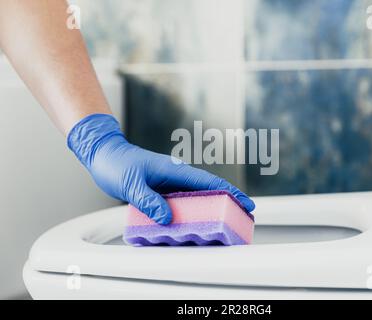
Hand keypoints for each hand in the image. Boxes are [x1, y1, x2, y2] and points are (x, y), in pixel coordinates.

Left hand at [67, 114, 254, 224]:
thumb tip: (167, 219)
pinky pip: (181, 204)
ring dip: (209, 211)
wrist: (105, 155)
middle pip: (209, 192)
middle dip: (227, 205)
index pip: (209, 183)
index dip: (230, 194)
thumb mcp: (131, 184)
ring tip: (222, 227)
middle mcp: (177, 177)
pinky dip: (190, 214)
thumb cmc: (117, 164)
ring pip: (196, 200)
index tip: (246, 204)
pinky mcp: (163, 191)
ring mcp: (171, 184)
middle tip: (241, 220)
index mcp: (175, 171)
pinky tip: (192, 226)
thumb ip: (149, 201)